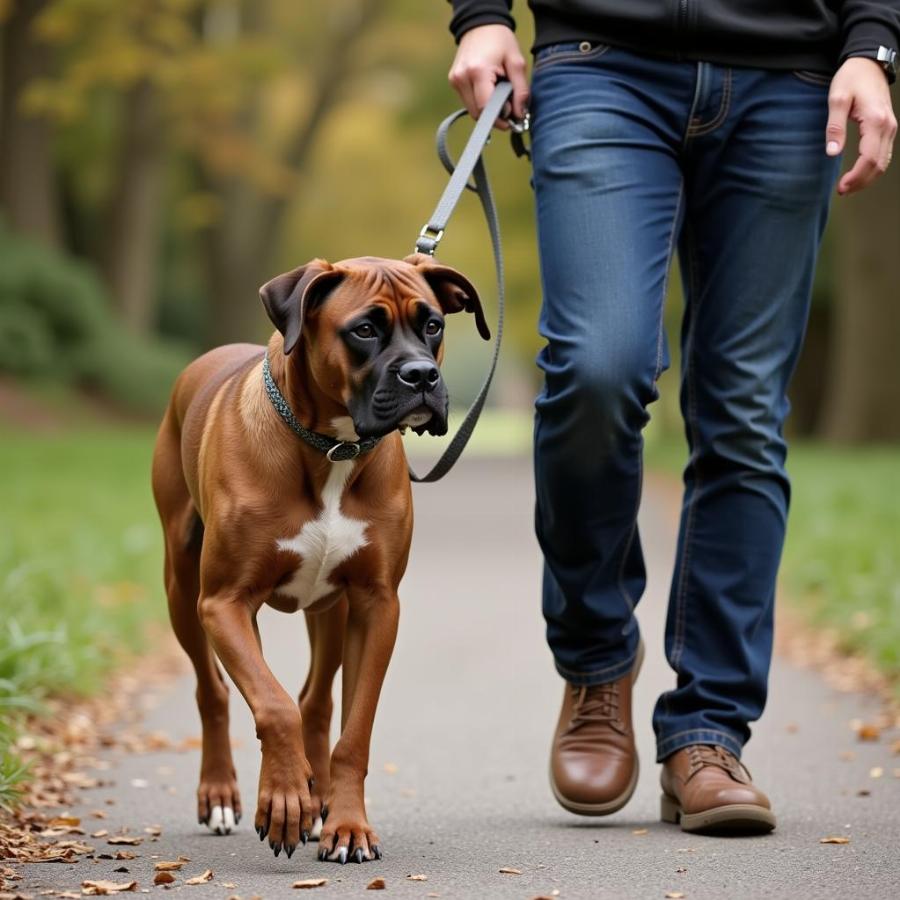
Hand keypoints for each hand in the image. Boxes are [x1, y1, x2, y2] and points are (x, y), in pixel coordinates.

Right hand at [448, 24, 528, 128]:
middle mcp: (462, 77)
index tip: (511, 117)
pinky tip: (488, 90)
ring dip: (487, 109)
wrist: (480, 23)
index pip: (486, 108)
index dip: (499, 117)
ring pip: (472, 110)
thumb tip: (519, 115)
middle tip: (507, 107)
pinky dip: (480, 102)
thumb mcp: (517, 62)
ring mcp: (455, 80)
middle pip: (478, 113)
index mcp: (477, 71)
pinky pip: (468, 102)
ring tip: (498, 94)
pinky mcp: (454, 81)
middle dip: (494, 116)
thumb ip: (520, 91)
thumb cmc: (500, 40)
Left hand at [825, 57, 897, 194]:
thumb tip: (832, 152)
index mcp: (875, 121)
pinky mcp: (887, 127)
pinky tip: (859, 174)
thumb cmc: (851, 77)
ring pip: (884, 162)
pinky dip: (873, 168)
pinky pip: (884, 154)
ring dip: (867, 178)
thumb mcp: (837, 99)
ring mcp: (890, 127)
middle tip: (842, 191)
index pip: (869, 158)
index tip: (841, 187)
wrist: (868, 62)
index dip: (856, 177)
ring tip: (848, 187)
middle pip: (879, 164)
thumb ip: (834, 126)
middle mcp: (888, 126)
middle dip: (861, 182)